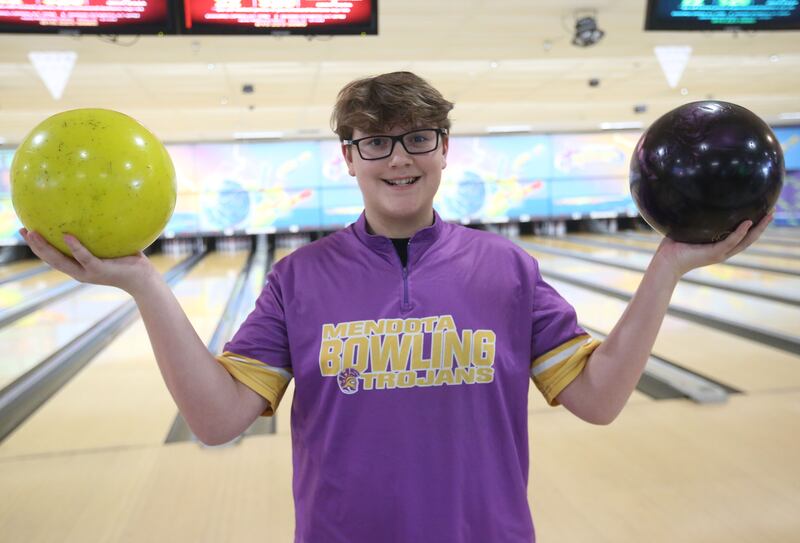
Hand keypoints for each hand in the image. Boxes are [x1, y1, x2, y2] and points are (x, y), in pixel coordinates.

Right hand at [19, 228, 156, 294]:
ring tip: (33, 234)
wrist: (144, 280)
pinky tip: (67, 236)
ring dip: (46, 248)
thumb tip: (96, 210)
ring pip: (61, 261)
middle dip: (35, 246)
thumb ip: (101, 234)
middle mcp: (79, 272)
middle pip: (51, 259)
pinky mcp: (100, 270)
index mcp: (79, 267)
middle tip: (22, 231)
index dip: (38, 246)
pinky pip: (85, 258)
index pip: (54, 257)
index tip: (25, 232)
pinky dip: (75, 248)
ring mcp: (88, 272)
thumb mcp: (111, 246)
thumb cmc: (129, 261)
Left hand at [653, 211, 773, 279]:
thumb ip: (694, 218)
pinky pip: (730, 241)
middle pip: (749, 238)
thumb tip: (692, 199)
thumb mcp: (687, 229)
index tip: (762, 214)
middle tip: (772, 212)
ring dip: (758, 229)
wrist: (666, 262)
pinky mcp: (714, 254)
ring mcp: (720, 253)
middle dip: (762, 226)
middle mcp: (723, 251)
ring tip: (768, 216)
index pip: (741, 236)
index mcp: (718, 246)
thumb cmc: (673, 247)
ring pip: (745, 241)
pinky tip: (748, 222)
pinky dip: (740, 233)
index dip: (753, 227)